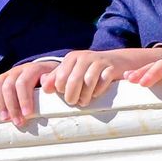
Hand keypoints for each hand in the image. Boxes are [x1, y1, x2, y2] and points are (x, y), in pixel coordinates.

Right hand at [0, 60, 57, 124]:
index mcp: (33, 69)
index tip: (27, 115)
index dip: (24, 98)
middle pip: (9, 85)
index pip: (24, 82)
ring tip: (5, 118)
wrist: (48, 70)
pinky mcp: (2, 78)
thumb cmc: (53, 81)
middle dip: (12, 106)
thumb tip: (47, 87)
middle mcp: (19, 70)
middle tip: (17, 122)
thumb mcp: (57, 79)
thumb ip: (53, 82)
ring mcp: (10, 73)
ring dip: (0, 103)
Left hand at [44, 47, 161, 106]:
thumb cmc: (90, 70)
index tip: (64, 96)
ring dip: (85, 96)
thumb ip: (57, 78)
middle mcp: (84, 57)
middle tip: (74, 103)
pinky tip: (96, 95)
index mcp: (71, 58)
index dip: (60, 90)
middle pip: (73, 81)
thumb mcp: (73, 71)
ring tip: (84, 101)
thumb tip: (43, 88)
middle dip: (72, 96)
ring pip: (88, 83)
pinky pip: (102, 82)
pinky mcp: (111, 68)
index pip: (60, 78)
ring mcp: (98, 61)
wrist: (118, 61)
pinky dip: (98, 91)